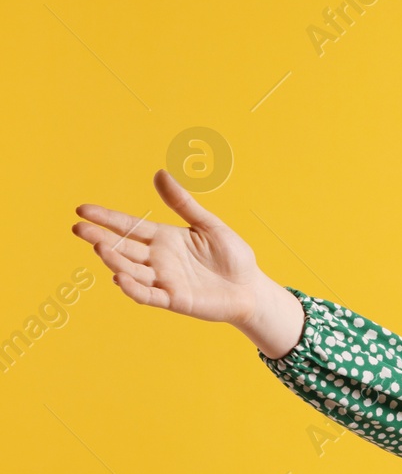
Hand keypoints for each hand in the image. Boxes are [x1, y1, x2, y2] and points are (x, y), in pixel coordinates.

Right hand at [73, 169, 268, 325]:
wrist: (251, 288)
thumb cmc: (232, 256)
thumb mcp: (208, 225)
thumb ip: (183, 204)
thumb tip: (160, 173)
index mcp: (164, 238)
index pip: (129, 226)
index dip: (107, 218)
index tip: (82, 210)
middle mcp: (158, 258)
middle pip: (124, 247)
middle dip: (101, 238)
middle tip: (79, 228)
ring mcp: (163, 280)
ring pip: (131, 270)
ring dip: (114, 260)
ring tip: (99, 248)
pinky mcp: (173, 300)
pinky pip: (148, 295)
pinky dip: (134, 288)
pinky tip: (119, 278)